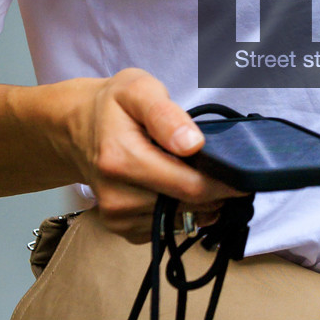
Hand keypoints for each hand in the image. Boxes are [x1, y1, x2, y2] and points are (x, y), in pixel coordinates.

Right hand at [44, 68, 243, 242]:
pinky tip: (173, 187)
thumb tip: (192, 144)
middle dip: (214, 192)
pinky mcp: (122, 230)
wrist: (75, 129)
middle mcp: (116, 197)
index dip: (225, 184)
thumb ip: (166, 115)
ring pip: (181, 220)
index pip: (191, 187)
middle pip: (189, 206)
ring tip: (192, 173)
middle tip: (221, 168)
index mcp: (121, 161)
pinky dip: (179, 211)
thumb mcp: (138, 90)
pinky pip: (167, 228)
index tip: (244, 175)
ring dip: (197, 202)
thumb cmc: (111, 106)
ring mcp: (118, 218)